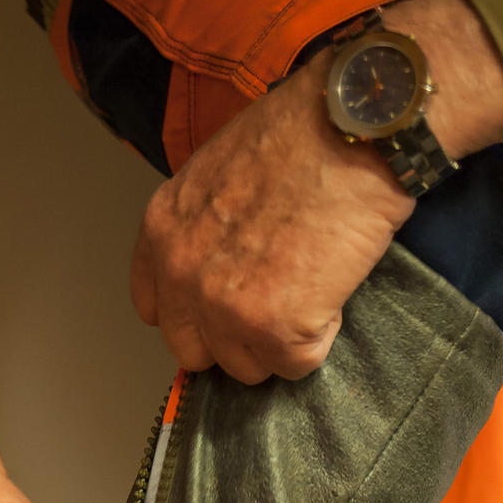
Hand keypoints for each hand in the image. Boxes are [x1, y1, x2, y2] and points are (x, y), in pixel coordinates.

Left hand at [129, 0, 502, 383]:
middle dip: (235, 337)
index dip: (197, 312)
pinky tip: (330, 293)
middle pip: (196, 351)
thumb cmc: (296, 136)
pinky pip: (296, 365)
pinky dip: (320, 338)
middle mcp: (182, 276)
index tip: (229, 304)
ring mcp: (226, 308)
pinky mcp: (276, 330)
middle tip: (276, 306)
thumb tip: (226, 258)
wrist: (346, 135)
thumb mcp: (216, 170)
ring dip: (280, 342)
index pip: (156, 309)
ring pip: (247, 367)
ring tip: (309, 293)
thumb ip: (204, 224)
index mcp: (162, 231)